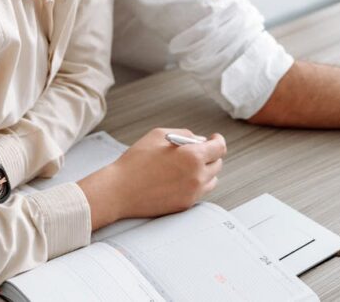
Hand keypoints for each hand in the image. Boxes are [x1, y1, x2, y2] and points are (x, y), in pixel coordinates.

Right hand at [77, 128, 225, 229]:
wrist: (119, 190)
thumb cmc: (135, 161)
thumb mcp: (158, 135)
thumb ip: (184, 134)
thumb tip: (199, 140)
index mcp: (193, 156)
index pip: (220, 148)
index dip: (218, 141)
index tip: (214, 139)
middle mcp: (197, 176)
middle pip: (217, 164)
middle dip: (210, 155)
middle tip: (199, 151)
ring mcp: (192, 193)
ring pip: (211, 180)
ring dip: (205, 171)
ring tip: (188, 166)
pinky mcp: (185, 205)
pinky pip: (199, 192)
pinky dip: (195, 184)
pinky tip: (179, 178)